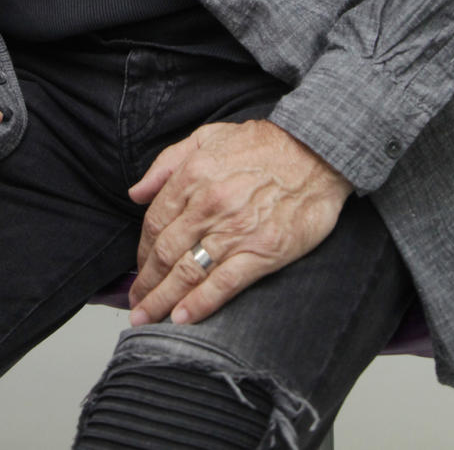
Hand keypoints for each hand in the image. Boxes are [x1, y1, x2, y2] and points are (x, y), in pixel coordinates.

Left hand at [127, 118, 351, 327]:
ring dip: (163, 299)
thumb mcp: (208, 136)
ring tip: (149, 317)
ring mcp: (235, 232)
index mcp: (193, 176)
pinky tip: (183, 318)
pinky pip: (223, 285)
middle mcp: (209, 206)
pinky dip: (200, 304)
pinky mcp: (262, 253)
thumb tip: (137, 192)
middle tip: (137, 303)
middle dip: (146, 283)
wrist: (316, 153)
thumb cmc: (263, 145)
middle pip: (165, 253)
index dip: (142, 250)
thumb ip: (167, 163)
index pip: (154, 222)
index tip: (139, 267)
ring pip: (188, 272)